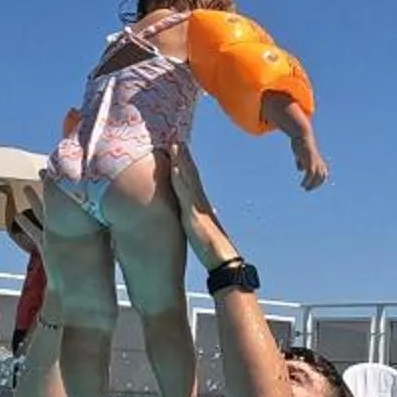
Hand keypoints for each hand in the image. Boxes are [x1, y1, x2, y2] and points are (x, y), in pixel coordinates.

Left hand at [168, 146, 234, 271]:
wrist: (222, 258)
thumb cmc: (210, 247)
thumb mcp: (199, 230)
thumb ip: (195, 220)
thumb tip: (194, 216)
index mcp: (199, 204)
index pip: (191, 179)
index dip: (185, 164)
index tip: (179, 149)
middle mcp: (199, 200)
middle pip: (190, 172)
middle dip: (182, 155)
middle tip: (176, 138)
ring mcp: (197, 204)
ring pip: (188, 177)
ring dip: (181, 160)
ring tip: (174, 143)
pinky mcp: (194, 212)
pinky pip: (185, 191)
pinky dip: (180, 178)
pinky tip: (174, 167)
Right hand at [290, 130, 328, 191]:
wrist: (301, 134)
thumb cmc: (301, 144)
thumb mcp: (302, 155)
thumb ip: (302, 162)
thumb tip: (301, 170)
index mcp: (319, 161)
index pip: (323, 175)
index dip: (318, 182)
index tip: (310, 187)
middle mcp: (319, 162)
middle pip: (322, 177)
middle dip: (315, 185)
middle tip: (307, 189)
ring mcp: (315, 161)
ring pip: (317, 177)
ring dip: (311, 184)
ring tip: (304, 188)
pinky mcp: (310, 160)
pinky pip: (311, 174)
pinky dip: (307, 181)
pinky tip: (302, 184)